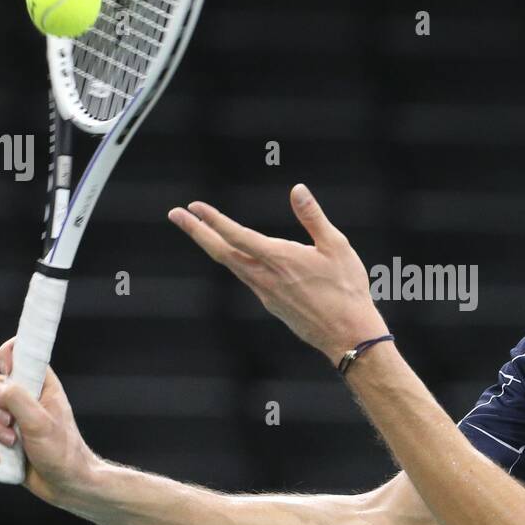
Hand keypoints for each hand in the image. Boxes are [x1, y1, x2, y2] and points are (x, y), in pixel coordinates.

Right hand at [0, 338, 97, 504]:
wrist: (66, 486)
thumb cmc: (62, 452)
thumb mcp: (40, 423)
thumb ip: (16, 399)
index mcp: (40, 385)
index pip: (18, 354)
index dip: (6, 356)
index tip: (5, 370)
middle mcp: (23, 398)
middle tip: (12, 423)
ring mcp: (11, 419)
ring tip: (13, 445)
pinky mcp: (1, 440)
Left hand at [168, 183, 388, 365]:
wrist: (348, 335)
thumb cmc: (347, 289)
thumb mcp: (336, 246)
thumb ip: (313, 217)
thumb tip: (297, 189)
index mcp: (279, 259)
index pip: (236, 235)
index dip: (213, 219)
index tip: (193, 206)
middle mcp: (265, 277)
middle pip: (221, 252)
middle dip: (196, 231)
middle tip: (175, 214)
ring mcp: (265, 294)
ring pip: (232, 266)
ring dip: (213, 246)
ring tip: (202, 231)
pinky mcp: (272, 305)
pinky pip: (247, 278)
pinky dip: (235, 262)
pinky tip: (239, 257)